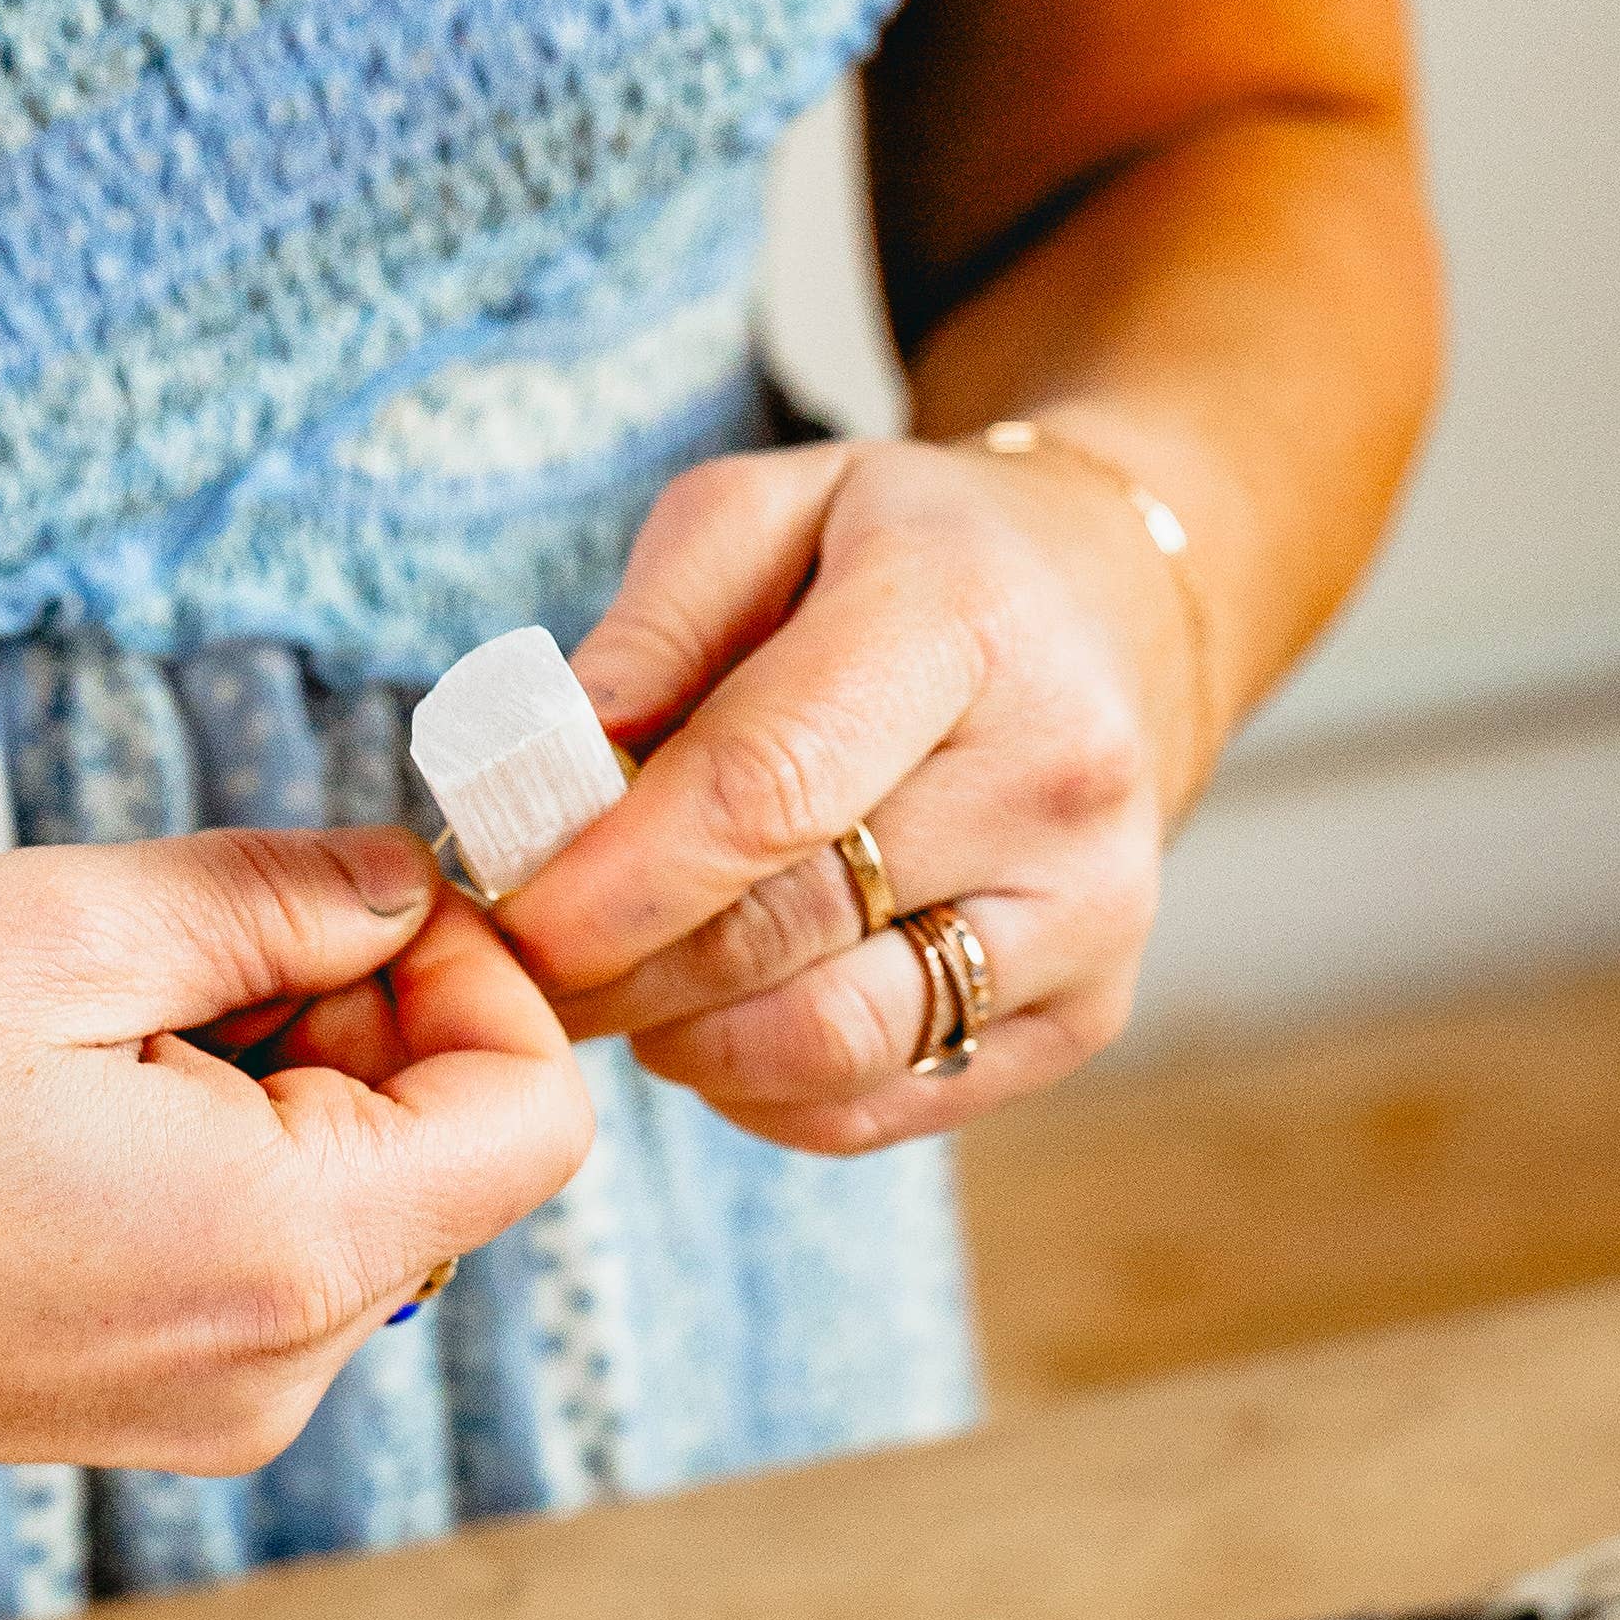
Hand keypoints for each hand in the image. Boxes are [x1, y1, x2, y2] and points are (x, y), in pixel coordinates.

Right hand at [0, 831, 588, 1479]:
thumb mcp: (48, 928)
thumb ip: (269, 896)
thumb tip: (400, 883)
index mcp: (283, 1255)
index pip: (533, 1111)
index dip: (475, 973)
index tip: (338, 895)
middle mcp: (268, 1372)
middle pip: (445, 1161)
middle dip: (358, 1017)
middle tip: (172, 939)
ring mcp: (194, 1415)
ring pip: (341, 1208)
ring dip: (266, 1084)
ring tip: (73, 1031)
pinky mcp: (116, 1417)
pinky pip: (241, 1266)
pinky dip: (198, 1161)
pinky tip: (37, 1112)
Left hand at [494, 434, 1207, 1152]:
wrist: (1110, 615)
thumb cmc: (899, 559)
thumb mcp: (764, 512)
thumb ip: (646, 633)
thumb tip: (542, 777)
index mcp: (963, 620)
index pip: (766, 787)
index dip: (615, 876)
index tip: (510, 915)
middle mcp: (1056, 777)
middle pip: (779, 931)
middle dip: (616, 968)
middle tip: (523, 965)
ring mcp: (1089, 912)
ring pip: (826, 1045)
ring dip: (681, 1039)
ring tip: (627, 981)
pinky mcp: (1087, 1013)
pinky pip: (877, 1106)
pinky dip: (761, 1089)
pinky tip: (723, 1015)